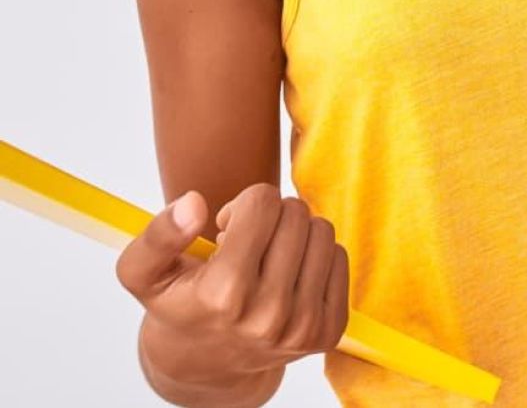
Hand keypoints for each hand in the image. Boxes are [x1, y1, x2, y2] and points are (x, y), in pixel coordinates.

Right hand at [115, 182, 349, 383]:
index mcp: (223, 294)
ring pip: (321, 230)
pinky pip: (339, 257)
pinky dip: (316, 255)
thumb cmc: (179, 306)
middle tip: (248, 242)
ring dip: (295, 233)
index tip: (227, 227)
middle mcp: (268, 315)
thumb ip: (157, 235)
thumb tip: (194, 204)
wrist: (205, 367)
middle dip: (270, 215)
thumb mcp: (143, 274)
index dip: (243, 204)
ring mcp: (302, 327)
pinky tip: (289, 273)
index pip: (262, 202)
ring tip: (268, 256)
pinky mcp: (328, 332)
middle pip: (295, 213)